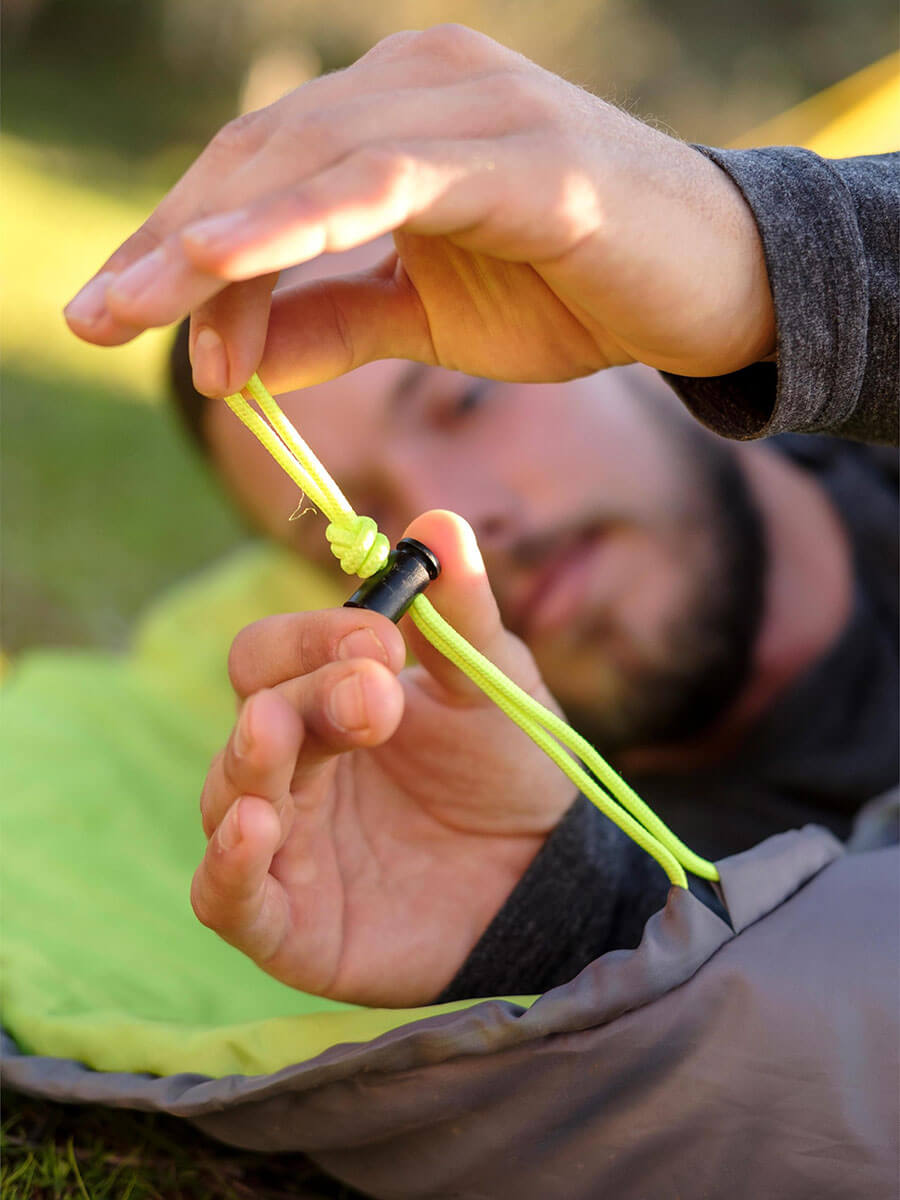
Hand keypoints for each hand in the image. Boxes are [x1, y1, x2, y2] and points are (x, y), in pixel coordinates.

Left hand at [65, 25, 774, 396]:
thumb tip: (233, 354)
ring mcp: (472, 108)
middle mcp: (423, 84)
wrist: (714, 288)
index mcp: (399, 115)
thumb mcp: (429, 317)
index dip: (184, 247)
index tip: (126, 321)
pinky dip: (295, 219)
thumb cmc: (577, 290)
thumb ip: (333, 318)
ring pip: (307, 162)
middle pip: (261, 156)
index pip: (263, 173)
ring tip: (133, 308)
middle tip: (94, 317)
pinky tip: (219, 261)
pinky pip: (384, 184)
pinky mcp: (519, 156)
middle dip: (168, 245)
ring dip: (211, 241)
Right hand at [190, 510, 573, 1006]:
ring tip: (278, 740)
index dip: (313, 638)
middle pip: (252, 716)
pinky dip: (227, 867)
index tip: (383, 639)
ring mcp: (284, 846)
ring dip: (250, 764)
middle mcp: (290, 768)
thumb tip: (440, 519)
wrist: (548, 878)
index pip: (272, 655)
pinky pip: (227, 899)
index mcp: (324, 700)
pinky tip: (249, 830)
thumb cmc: (510, 770)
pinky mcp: (291, 926)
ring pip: (226, 796)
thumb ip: (462, 615)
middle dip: (306, 699)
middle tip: (375, 696)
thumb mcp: (494, 686)